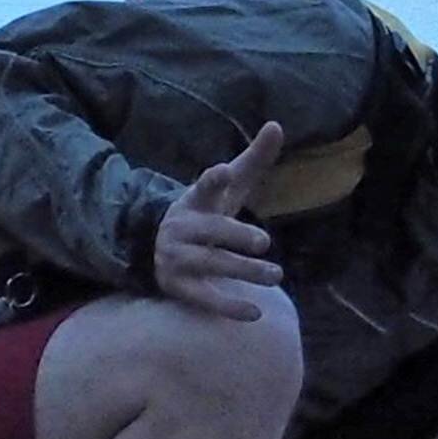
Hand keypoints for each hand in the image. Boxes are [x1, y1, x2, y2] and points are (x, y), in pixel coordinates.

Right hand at [153, 122, 286, 318]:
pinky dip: (229, 306)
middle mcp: (184, 227)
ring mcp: (177, 258)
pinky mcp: (177, 286)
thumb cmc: (207, 212)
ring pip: (211, 264)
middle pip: (211, 230)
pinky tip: (255, 313)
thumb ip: (255, 159)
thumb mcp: (230, 187)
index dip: (214, 179)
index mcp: (197, 200)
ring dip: (244, 271)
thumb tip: (277, 125)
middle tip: (265, 242)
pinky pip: (204, 298)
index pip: (205, 186)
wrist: (160, 246)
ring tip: (276, 276)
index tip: (224, 171)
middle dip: (237, 235)